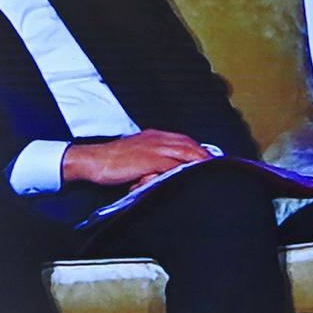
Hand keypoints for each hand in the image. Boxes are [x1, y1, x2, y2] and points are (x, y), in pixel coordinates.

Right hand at [61, 130, 210, 187]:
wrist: (93, 160)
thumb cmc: (110, 161)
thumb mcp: (134, 155)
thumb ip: (150, 160)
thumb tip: (161, 171)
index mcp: (153, 136)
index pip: (183, 140)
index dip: (198, 150)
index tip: (208, 159)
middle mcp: (157, 138)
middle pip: (189, 145)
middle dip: (205, 155)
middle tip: (219, 166)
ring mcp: (154, 148)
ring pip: (186, 153)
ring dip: (200, 162)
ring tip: (212, 172)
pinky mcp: (151, 160)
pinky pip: (175, 165)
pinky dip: (187, 170)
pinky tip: (194, 176)